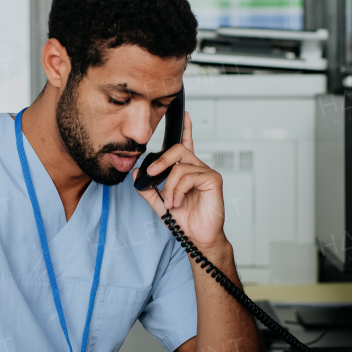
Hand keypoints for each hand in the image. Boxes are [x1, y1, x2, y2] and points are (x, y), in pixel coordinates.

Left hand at [134, 112, 227, 251]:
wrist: (196, 237)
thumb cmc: (184, 220)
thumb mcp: (159, 202)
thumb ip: (148, 187)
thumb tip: (138, 173)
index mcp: (187, 170)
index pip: (186, 144)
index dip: (186, 128)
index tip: (184, 113)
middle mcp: (197, 168)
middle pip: (178, 149)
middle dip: (161, 161)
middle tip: (151, 174)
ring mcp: (206, 172)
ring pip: (180, 167)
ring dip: (169, 187)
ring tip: (170, 202)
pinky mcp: (213, 180)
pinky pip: (189, 176)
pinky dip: (178, 190)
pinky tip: (179, 201)